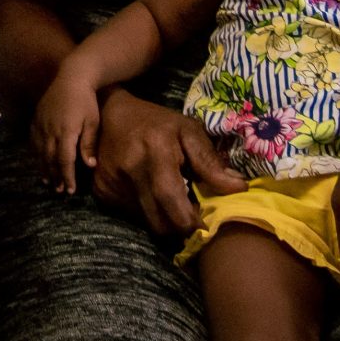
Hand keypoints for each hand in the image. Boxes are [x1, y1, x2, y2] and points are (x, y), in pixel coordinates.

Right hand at [31, 70, 104, 193]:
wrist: (72, 77)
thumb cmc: (87, 100)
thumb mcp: (92, 122)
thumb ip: (88, 144)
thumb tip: (89, 166)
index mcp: (65, 132)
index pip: (64, 161)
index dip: (67, 177)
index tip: (70, 190)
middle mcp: (50, 131)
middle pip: (50, 160)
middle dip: (55, 176)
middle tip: (58, 190)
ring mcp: (40, 124)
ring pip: (40, 152)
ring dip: (44, 168)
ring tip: (48, 181)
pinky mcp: (36, 118)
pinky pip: (33, 140)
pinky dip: (36, 153)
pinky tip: (39, 160)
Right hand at [89, 93, 244, 235]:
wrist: (110, 113)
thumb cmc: (156, 122)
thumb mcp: (187, 130)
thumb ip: (210, 161)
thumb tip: (238, 188)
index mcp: (156, 150)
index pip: (171, 199)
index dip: (190, 220)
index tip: (206, 226)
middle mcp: (130, 169)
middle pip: (159, 220)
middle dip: (180, 227)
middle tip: (193, 218)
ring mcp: (112, 182)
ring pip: (146, 221)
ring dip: (164, 219)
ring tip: (174, 203)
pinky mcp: (101, 191)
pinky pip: (131, 214)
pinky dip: (147, 210)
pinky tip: (151, 193)